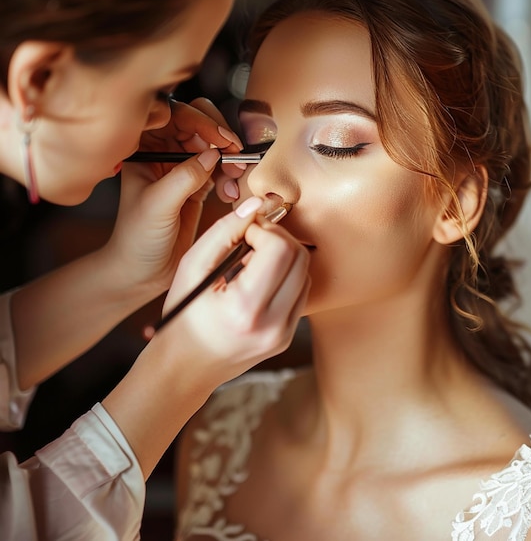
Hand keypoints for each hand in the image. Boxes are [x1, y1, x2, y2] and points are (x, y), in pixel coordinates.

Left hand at [101, 98, 245, 299]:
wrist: (143, 272)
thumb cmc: (137, 239)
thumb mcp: (158, 205)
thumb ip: (184, 177)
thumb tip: (212, 154)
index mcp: (144, 148)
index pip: (174, 118)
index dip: (200, 121)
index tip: (220, 139)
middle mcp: (163, 153)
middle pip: (198, 125)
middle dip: (220, 137)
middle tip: (235, 152)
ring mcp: (182, 168)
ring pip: (213, 146)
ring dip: (229, 158)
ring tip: (235, 175)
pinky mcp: (199, 185)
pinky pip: (221, 169)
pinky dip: (231, 176)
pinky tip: (230, 191)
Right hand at [153, 197, 310, 387]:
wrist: (185, 368)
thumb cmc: (182, 316)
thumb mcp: (191, 267)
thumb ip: (224, 231)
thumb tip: (255, 205)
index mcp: (246, 309)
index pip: (280, 248)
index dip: (264, 229)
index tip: (244, 231)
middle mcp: (273, 325)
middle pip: (300, 257)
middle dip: (278, 237)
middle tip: (251, 240)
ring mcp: (284, 333)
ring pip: (305, 272)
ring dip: (283, 256)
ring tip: (251, 261)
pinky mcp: (288, 336)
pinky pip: (301, 292)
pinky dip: (285, 275)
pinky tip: (258, 278)